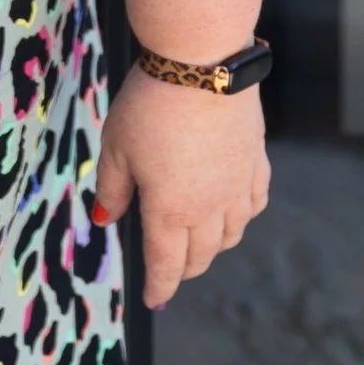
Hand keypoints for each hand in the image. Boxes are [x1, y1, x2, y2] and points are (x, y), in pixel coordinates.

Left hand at [92, 69, 268, 307]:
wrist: (202, 64)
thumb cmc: (150, 104)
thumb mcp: (115, 148)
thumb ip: (112, 189)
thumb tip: (107, 220)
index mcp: (169, 210)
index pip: (165, 266)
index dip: (159, 288)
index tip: (153, 300)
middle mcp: (209, 208)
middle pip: (200, 256)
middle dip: (182, 269)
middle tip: (168, 270)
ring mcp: (238, 187)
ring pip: (231, 236)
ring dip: (212, 248)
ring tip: (197, 243)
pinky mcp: (256, 162)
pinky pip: (253, 205)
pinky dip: (241, 218)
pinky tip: (232, 212)